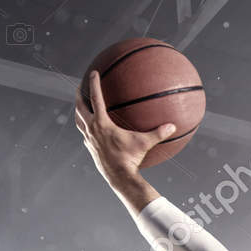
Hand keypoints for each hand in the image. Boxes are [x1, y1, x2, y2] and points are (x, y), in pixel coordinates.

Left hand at [73, 69, 177, 187]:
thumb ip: (157, 133)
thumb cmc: (131, 159)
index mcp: (102, 123)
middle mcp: (92, 129)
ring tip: (80, 107)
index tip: (93, 73)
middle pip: (79, 107)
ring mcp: (89, 140)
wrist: (119, 177)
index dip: (93, 84)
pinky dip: (85, 128)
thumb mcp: (144, 143)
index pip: (95, 98)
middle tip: (79, 87)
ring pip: (78, 121)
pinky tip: (91, 129)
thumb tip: (172, 126)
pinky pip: (85, 134)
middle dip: (78, 95)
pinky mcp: (90, 149)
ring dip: (78, 112)